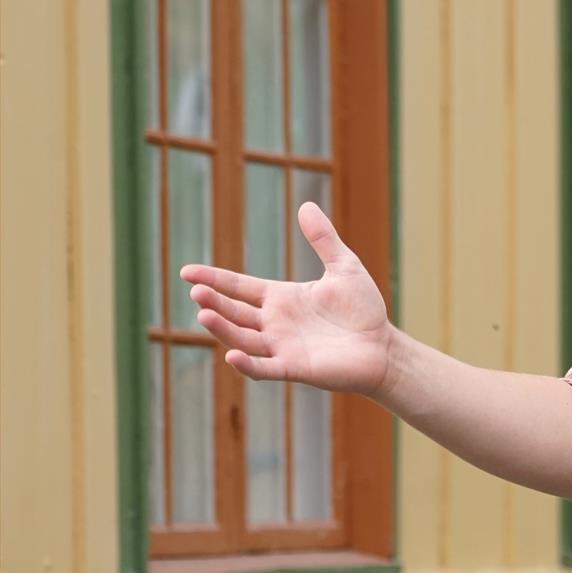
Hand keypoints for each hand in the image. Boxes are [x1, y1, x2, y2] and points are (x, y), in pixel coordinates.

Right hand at [180, 203, 395, 395]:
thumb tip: (305, 205)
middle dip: (214, 302)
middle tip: (196, 291)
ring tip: (204, 314)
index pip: (239, 287)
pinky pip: (264, 368)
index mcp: (281, 298)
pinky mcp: (294, 368)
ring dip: (222, 329)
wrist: (383, 347)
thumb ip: (324, 239)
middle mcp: (274, 323)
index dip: (214, 279)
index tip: (187, 272)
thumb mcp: (344, 267)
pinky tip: (232, 355)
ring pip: (241, 339)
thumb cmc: (363, 309)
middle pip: (234, 312)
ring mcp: (281, 346)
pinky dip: (247, 364)